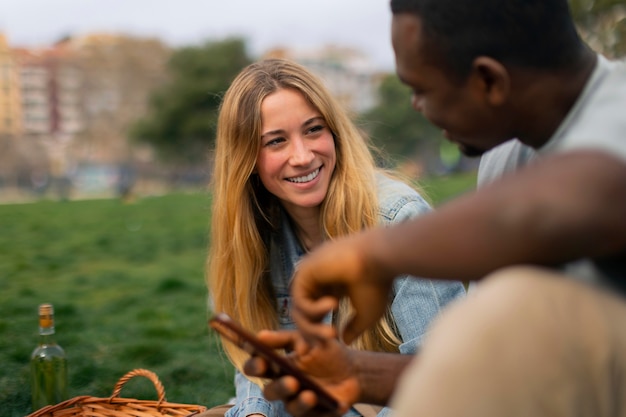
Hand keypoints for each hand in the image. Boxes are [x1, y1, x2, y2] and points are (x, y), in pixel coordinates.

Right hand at [243, 330, 359, 416]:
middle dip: (265, 378)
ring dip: (286, 391)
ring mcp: (296, 400)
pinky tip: (314, 395)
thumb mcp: (307, 339)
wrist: (354, 371)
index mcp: (277, 365)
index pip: (256, 362)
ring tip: (295, 383)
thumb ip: (284, 339)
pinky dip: (309, 404)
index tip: (251, 347)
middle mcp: (282, 385)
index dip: (250, 358)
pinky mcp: (311, 413)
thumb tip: (260, 336)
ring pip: (285, 402)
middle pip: (267, 387)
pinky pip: (305, 413)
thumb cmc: (326, 352)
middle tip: (266, 365)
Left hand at [291, 230, 394, 343]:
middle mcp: (318, 282)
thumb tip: (345, 341)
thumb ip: (354, 327)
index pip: (315, 316)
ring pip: (299, 311)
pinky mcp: (304, 271)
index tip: (331, 344)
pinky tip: (333, 304)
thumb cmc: (377, 284)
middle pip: (303, 316)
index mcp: (331, 289)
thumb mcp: (367, 314)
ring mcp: (309, 276)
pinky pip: (299, 300)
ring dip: (313, 328)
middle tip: (329, 342)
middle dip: (314, 334)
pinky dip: (313, 309)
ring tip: (332, 333)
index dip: (319, 333)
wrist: (379, 260)